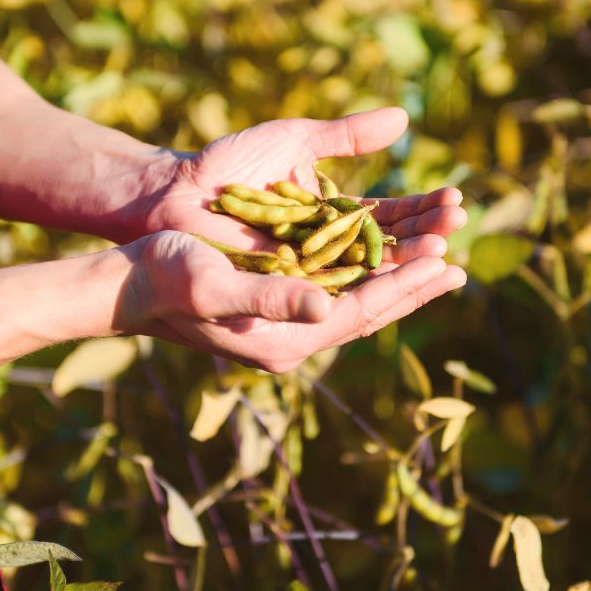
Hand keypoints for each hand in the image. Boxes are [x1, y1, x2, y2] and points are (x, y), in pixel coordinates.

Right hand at [115, 231, 465, 372]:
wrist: (130, 281)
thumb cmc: (166, 278)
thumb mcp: (216, 286)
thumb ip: (270, 299)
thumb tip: (326, 308)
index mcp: (285, 340)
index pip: (361, 315)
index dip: (405, 288)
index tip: (445, 265)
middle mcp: (293, 335)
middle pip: (369, 310)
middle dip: (414, 286)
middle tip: (461, 268)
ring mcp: (286, 318)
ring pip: (357, 296)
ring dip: (396, 274)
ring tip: (437, 255)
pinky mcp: (278, 297)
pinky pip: (335, 284)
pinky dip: (365, 266)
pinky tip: (383, 249)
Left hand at [141, 107, 467, 267]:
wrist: (176, 193)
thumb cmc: (231, 164)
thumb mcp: (295, 140)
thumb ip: (347, 135)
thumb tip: (404, 117)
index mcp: (335, 217)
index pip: (392, 218)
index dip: (424, 212)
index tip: (457, 202)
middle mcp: (328, 251)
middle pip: (387, 249)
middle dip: (425, 237)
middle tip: (458, 224)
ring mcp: (308, 274)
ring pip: (365, 274)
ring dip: (405, 267)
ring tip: (441, 253)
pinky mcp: (285, 292)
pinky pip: (328, 291)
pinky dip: (359, 285)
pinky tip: (392, 279)